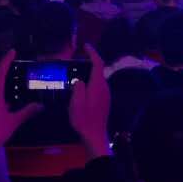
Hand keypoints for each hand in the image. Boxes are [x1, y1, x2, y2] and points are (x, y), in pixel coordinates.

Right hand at [68, 45, 111, 159]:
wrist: (95, 135)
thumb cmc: (84, 119)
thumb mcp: (76, 102)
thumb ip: (78, 87)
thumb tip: (80, 80)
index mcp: (98, 85)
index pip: (98, 63)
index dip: (93, 53)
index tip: (86, 46)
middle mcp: (105, 87)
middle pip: (98, 70)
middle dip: (89, 63)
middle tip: (76, 60)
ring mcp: (106, 95)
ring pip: (98, 79)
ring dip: (89, 74)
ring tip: (76, 73)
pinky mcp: (104, 101)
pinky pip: (97, 86)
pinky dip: (90, 82)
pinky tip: (81, 88)